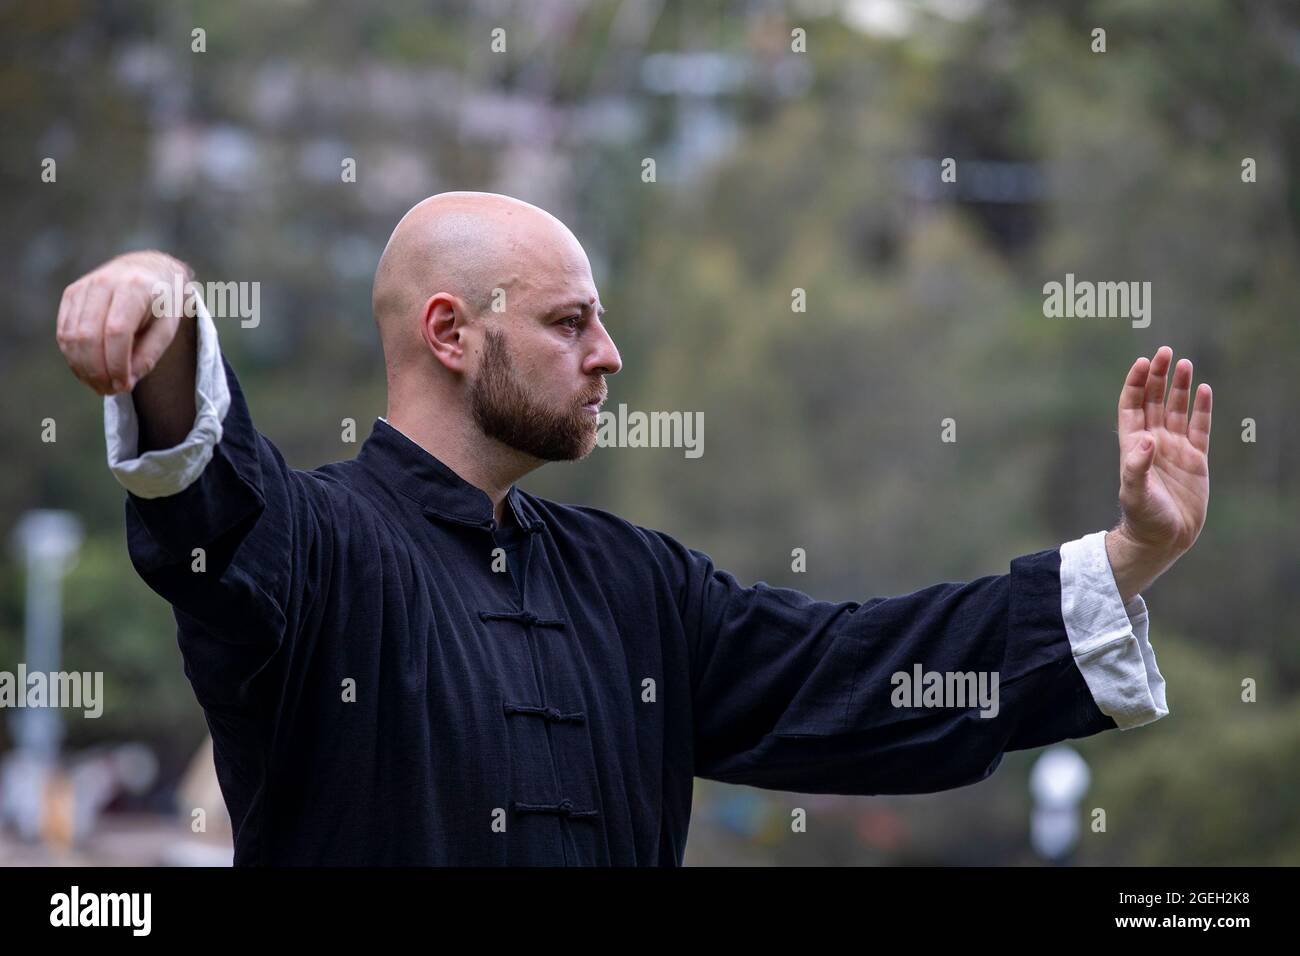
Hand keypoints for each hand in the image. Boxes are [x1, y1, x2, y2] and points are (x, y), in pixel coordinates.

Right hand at [56, 250, 192, 394]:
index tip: (124, 386)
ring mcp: (83, 287)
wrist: (147, 270)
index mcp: (135, 288)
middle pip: (89, 335)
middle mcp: (104, 283)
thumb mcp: (167, 328)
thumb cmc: (161, 303)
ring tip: (101, 386)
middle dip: (97, 370)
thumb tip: (125, 382)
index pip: (117, 331)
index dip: (116, 364)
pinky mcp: (71, 294)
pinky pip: (64, 332)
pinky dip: (73, 357)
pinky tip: (88, 372)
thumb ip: (148, 355)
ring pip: (71, 336)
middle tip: (110, 390)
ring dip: (83, 368)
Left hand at [1106, 346, 1212, 600]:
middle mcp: (1153, 442)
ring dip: (1180, 387)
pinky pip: (1199, 427)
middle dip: (1158, 376)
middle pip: (1154, 401)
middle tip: (1165, 352)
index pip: (1132, 406)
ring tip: (1184, 363)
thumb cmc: (1141, 517)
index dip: (1135, 384)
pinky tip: (1204, 389)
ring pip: (1177, 409)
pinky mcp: (1195, 459)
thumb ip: (1136, 467)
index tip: (1142, 363)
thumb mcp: (1134, 493)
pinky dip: (1201, 409)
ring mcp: (1175, 449)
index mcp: (1132, 445)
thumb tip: (1146, 441)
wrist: (1163, 539)